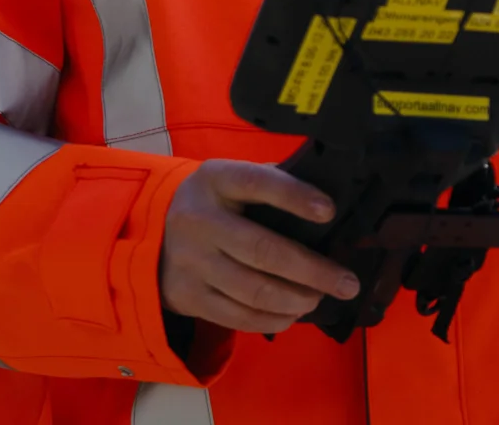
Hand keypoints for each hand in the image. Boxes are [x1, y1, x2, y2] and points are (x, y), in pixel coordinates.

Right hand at [158, 160, 359, 333]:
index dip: (295, 197)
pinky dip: (273, 319)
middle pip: (263, 250)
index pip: (257, 182)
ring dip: (297, 299)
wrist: (151, 231)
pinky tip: (295, 313)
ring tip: (321, 298)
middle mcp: (199, 220)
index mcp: (216, 180)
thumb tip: (327, 205)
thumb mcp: (231, 179)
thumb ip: (270, 183)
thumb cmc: (214, 202)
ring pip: (253, 291)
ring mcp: (191, 262)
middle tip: (347, 283)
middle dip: (313, 271)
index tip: (329, 212)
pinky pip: (237, 316)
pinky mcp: (187, 297)